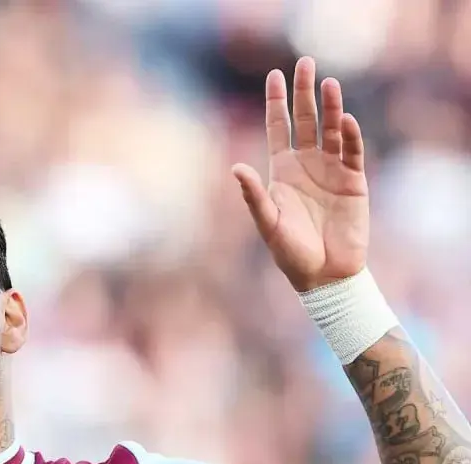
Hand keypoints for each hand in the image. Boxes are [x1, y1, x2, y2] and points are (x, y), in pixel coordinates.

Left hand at [233, 57, 368, 291]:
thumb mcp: (268, 223)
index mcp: (281, 171)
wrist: (324, 275)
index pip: (278, 127)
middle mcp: (306, 165)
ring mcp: (331, 170)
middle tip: (304, 63)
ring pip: (330, 130)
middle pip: (305, 120)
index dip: (276, 102)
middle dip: (303, 92)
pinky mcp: (353, 181)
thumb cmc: (291, 253)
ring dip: (331, 106)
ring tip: (329, 82)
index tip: (274, 75)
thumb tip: (235, 168)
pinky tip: (345, 119)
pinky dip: (349, 135)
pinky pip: (352, 151)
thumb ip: (253, 196)